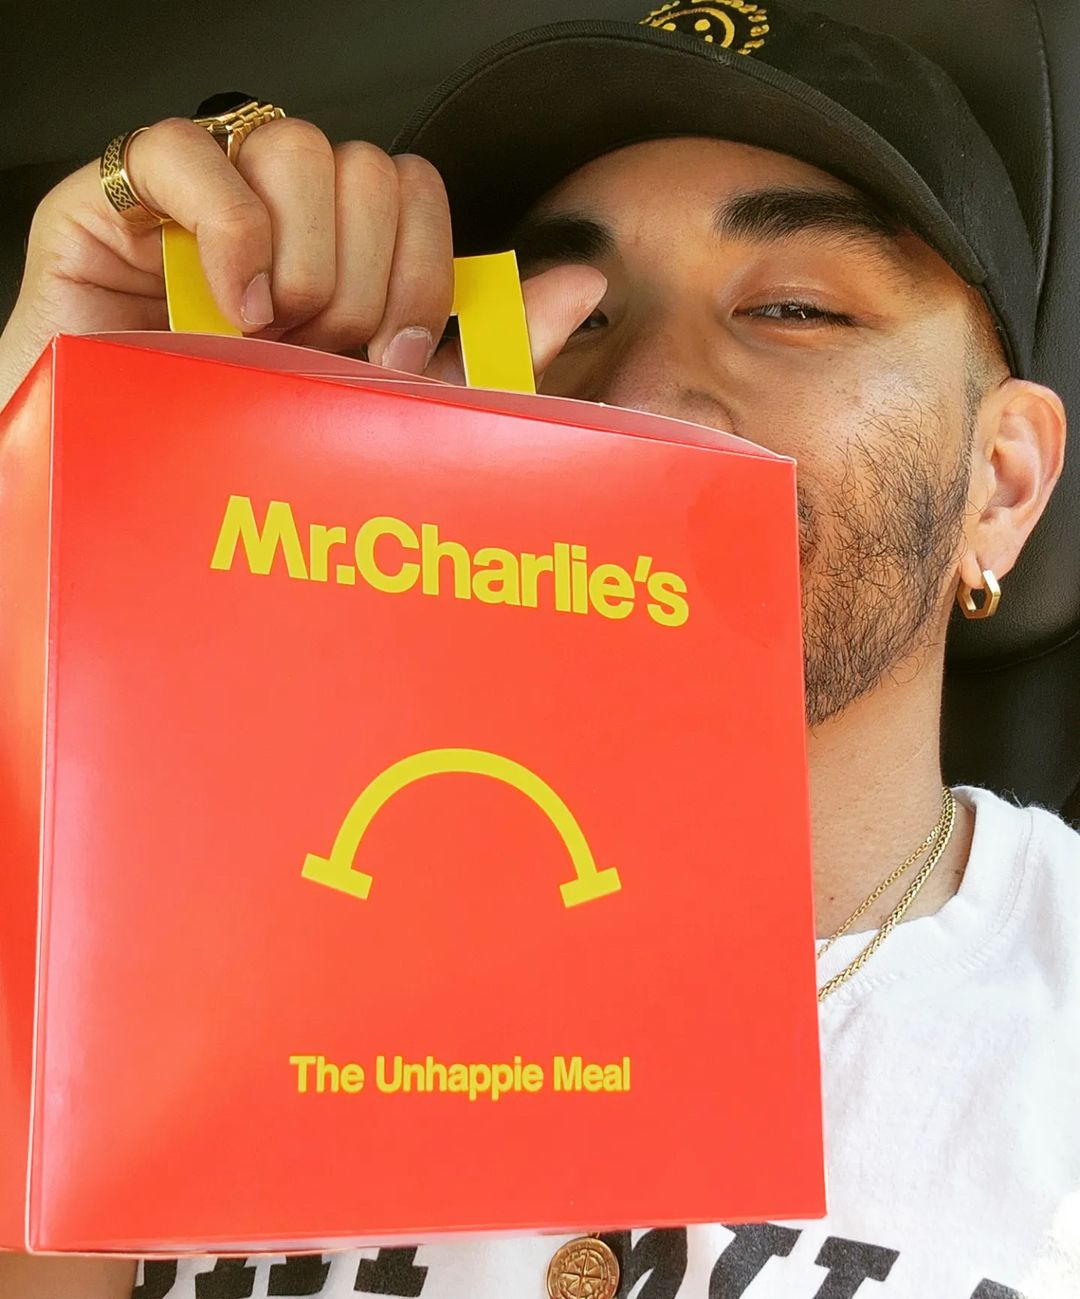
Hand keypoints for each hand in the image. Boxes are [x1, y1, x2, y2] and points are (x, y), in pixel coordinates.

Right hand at [0, 115, 605, 407]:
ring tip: (271, 336)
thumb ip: (489, 350)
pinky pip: (185, 149)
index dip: (422, 269)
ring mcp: (203, 201)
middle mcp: (281, 217)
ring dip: (305, 263)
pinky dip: (228, 234)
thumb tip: (586, 282)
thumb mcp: (395, 413)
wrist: (143, 504)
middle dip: (365, 280)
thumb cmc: (261, 458)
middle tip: (325, 351)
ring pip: (298, 147)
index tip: (393, 353)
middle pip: (369, 168)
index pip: (416, 190)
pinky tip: (230, 307)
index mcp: (341, 254)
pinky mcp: (120, 201)